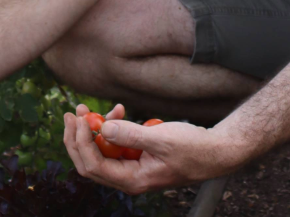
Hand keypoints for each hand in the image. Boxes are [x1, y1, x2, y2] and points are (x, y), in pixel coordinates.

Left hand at [63, 104, 243, 194]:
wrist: (217, 151)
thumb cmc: (194, 147)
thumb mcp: (162, 138)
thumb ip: (130, 135)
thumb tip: (103, 129)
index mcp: (134, 180)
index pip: (94, 166)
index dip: (81, 142)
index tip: (79, 118)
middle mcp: (129, 179)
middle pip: (89, 163)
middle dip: (78, 138)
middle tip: (72, 114)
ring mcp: (133, 170)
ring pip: (101, 153)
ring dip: (93, 131)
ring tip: (91, 109)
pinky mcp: (138, 158)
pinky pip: (115, 146)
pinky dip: (112, 129)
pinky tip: (120, 111)